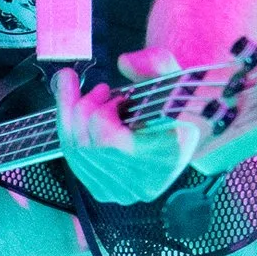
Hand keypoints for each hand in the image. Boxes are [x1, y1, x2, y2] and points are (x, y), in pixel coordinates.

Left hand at [55, 51, 198, 204]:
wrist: (185, 136)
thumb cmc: (179, 107)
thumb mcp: (177, 78)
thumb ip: (157, 63)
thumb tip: (125, 62)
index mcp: (165, 157)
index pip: (107, 141)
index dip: (102, 110)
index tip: (116, 94)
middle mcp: (141, 183)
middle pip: (85, 145)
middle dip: (81, 108)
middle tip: (100, 89)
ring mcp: (121, 193)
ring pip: (74, 151)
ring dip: (73, 117)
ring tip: (93, 99)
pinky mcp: (105, 193)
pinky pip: (74, 160)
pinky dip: (72, 133)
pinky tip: (84, 117)